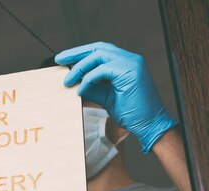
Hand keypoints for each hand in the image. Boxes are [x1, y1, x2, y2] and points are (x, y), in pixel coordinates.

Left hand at [55, 41, 177, 152]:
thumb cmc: (131, 113)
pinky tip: (80, 89)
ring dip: (80, 67)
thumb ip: (92, 87)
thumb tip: (74, 82)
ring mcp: (131, 63)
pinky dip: (88, 79)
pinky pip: (102, 70)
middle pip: (98, 48)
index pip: (100, 51)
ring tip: (67, 80)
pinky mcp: (130, 72)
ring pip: (98, 55)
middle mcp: (130, 58)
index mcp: (126, 62)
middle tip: (58, 60)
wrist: (150, 125)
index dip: (81, 53)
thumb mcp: (106, 97)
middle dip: (76, 53)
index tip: (64, 59)